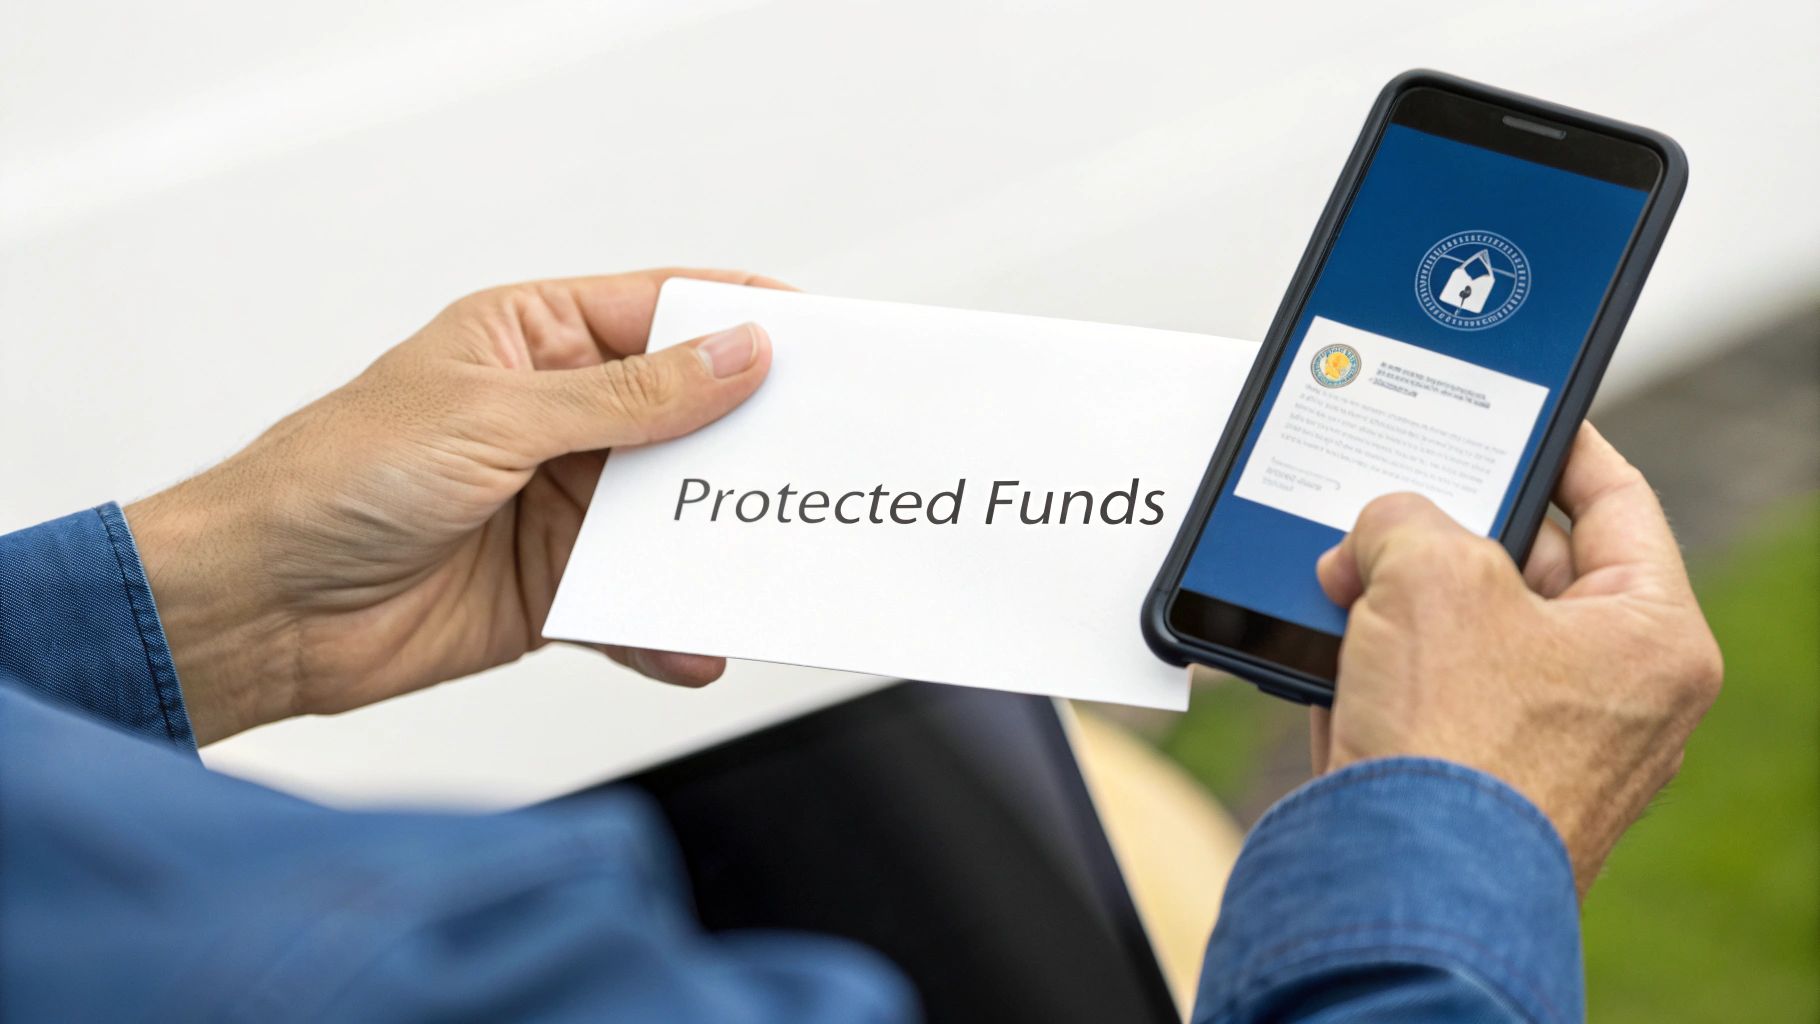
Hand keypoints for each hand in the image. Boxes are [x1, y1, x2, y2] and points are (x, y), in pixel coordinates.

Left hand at [127, 269, 781, 743]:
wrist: (257, 609)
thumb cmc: (336, 479)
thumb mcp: (496, 417)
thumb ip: (629, 398)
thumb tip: (736, 355)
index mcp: (535, 340)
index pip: (664, 313)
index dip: (745, 321)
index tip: (826, 341)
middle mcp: (558, 418)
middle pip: (688, 417)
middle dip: (752, 441)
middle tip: (824, 460)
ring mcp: (561, 505)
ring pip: (673, 516)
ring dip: (716, 542)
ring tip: (772, 558)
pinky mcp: (555, 588)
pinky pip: (636, 603)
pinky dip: (669, 627)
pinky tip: (694, 643)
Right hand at [1309, 423, 1722, 895]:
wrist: (1403, 884)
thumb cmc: (1457, 741)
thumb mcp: (1428, 573)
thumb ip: (1405, 518)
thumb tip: (1375, 537)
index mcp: (1654, 637)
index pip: (1619, 502)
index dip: (1563, 441)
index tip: (1523, 410)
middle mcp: (1618, 699)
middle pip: (1529, 571)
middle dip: (1442, 536)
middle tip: (1391, 506)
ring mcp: (1547, 750)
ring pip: (1467, 638)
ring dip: (1397, 605)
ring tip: (1340, 582)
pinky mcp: (1476, 789)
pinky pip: (1428, 702)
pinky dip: (1379, 672)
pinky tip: (1328, 655)